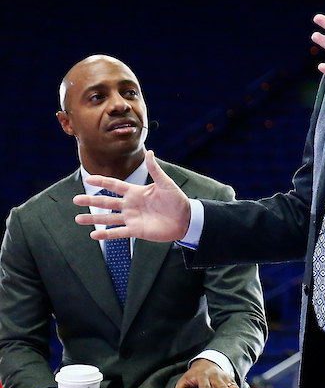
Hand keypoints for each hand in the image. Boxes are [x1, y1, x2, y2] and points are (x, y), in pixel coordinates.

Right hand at [72, 150, 189, 241]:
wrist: (186, 219)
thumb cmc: (177, 200)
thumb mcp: (165, 184)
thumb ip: (155, 170)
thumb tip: (150, 152)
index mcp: (135, 192)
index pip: (114, 185)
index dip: (102, 181)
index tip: (88, 178)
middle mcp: (130, 205)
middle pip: (106, 202)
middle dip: (91, 200)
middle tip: (75, 199)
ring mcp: (132, 218)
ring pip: (108, 218)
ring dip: (93, 218)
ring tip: (78, 218)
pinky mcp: (136, 230)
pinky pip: (118, 232)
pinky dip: (106, 234)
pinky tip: (93, 235)